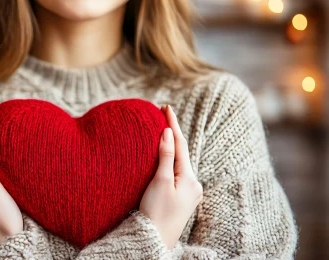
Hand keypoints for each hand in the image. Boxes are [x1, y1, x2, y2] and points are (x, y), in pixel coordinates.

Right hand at [139, 105, 202, 248]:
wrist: (155, 240)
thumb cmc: (156, 213)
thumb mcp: (160, 182)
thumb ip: (166, 157)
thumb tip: (168, 133)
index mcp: (190, 179)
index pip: (180, 145)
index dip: (172, 125)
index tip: (166, 107)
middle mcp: (194, 184)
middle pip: (182, 152)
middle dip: (173, 134)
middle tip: (164, 114)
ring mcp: (189, 193)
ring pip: (179, 163)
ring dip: (172, 147)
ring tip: (164, 130)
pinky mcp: (182, 199)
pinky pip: (177, 173)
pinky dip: (171, 161)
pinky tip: (167, 156)